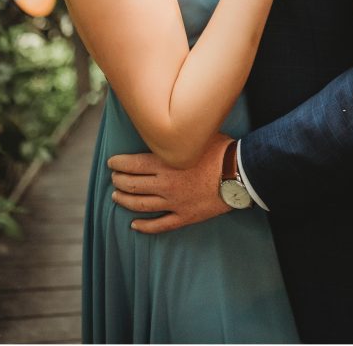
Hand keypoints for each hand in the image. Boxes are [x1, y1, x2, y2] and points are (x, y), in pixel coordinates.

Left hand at [109, 133, 231, 233]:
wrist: (240, 175)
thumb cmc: (221, 151)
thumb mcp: (198, 136)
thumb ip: (179, 137)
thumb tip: (170, 126)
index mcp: (167, 162)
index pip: (133, 164)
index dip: (119, 164)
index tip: (112, 163)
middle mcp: (166, 184)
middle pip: (133, 185)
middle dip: (119, 181)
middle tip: (114, 178)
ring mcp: (174, 203)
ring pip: (141, 205)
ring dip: (126, 201)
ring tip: (117, 197)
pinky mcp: (184, 216)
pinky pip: (160, 225)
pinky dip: (145, 227)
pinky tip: (135, 225)